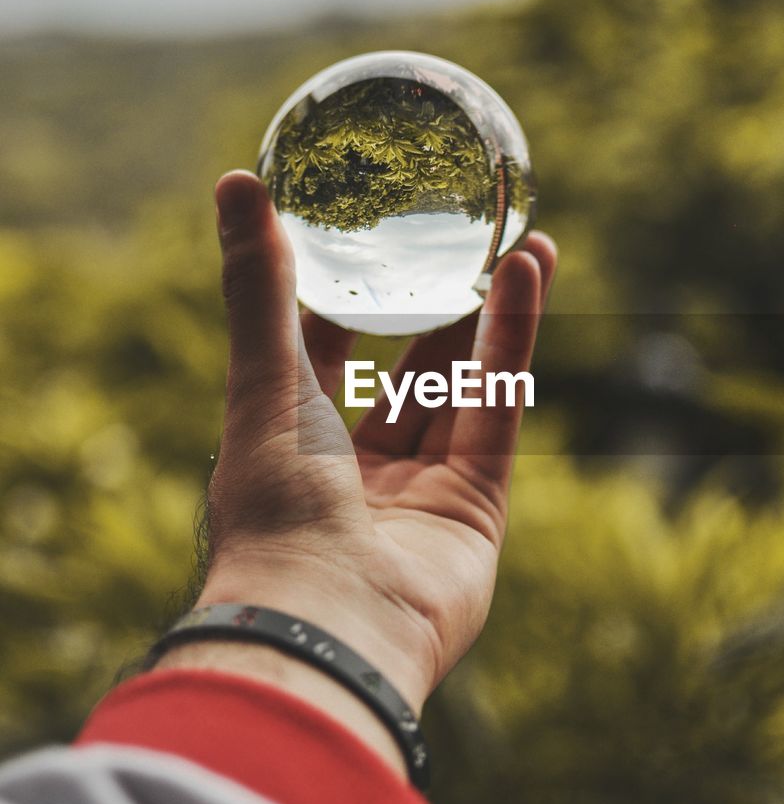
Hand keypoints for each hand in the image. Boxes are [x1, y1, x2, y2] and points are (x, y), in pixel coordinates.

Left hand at [178, 170, 555, 720]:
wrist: (328, 620)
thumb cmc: (275, 506)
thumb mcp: (263, 379)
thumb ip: (259, 286)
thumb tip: (236, 182)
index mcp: (290, 446)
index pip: (321, 358)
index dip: (344, 300)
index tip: (367, 241)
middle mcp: (355, 472)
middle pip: (404, 374)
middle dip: (436, 306)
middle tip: (463, 241)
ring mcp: (419, 492)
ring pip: (460, 388)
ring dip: (488, 315)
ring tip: (518, 241)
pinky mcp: (476, 507)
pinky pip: (496, 412)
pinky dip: (512, 343)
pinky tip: (526, 275)